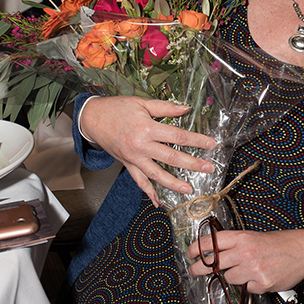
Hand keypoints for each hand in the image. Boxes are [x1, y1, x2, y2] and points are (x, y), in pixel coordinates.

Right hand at [80, 95, 216, 205]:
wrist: (92, 118)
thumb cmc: (118, 108)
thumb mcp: (142, 102)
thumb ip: (166, 107)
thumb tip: (187, 108)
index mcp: (147, 128)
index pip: (178, 136)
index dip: (196, 140)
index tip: (211, 144)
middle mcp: (141, 146)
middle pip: (171, 158)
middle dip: (192, 164)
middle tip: (208, 168)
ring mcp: (133, 158)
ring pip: (156, 174)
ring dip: (174, 183)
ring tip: (189, 189)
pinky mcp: (127, 164)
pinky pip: (139, 181)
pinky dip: (149, 192)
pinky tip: (158, 201)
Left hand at [186, 227, 303, 293]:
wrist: (303, 251)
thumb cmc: (279, 242)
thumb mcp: (254, 236)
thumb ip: (236, 244)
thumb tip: (216, 254)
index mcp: (242, 237)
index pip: (213, 242)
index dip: (197, 247)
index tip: (190, 252)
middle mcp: (245, 252)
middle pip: (214, 263)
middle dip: (199, 268)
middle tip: (192, 270)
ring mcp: (253, 269)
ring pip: (229, 278)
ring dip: (233, 276)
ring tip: (245, 270)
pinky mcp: (261, 284)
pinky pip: (246, 288)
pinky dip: (250, 284)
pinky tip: (260, 276)